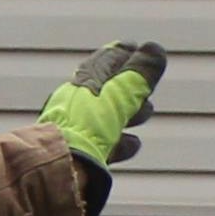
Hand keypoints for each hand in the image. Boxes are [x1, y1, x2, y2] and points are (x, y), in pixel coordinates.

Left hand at [38, 39, 165, 166]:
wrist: (60, 167)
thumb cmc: (86, 128)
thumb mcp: (118, 97)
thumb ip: (139, 75)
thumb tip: (155, 49)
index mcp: (86, 81)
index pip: (108, 59)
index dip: (126, 53)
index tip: (138, 48)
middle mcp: (79, 101)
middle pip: (109, 88)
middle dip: (131, 87)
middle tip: (146, 87)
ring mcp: (79, 127)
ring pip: (108, 115)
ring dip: (130, 112)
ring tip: (145, 112)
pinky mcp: (82, 153)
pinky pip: (105, 143)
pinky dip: (122, 140)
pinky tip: (133, 143)